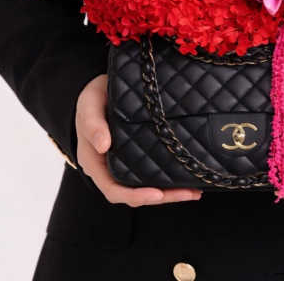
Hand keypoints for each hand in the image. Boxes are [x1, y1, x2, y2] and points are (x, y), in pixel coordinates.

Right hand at [75, 73, 202, 206]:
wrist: (102, 88)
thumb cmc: (92, 99)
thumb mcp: (89, 106)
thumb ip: (93, 124)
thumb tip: (103, 145)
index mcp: (95, 163)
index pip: (114, 189)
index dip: (135, 195)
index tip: (157, 194)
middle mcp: (110, 168)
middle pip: (135, 192)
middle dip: (163, 196)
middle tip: (188, 193)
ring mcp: (126, 162)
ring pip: (147, 185)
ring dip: (171, 191)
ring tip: (194, 190)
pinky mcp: (139, 154)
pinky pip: (153, 171)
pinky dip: (170, 176)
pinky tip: (188, 174)